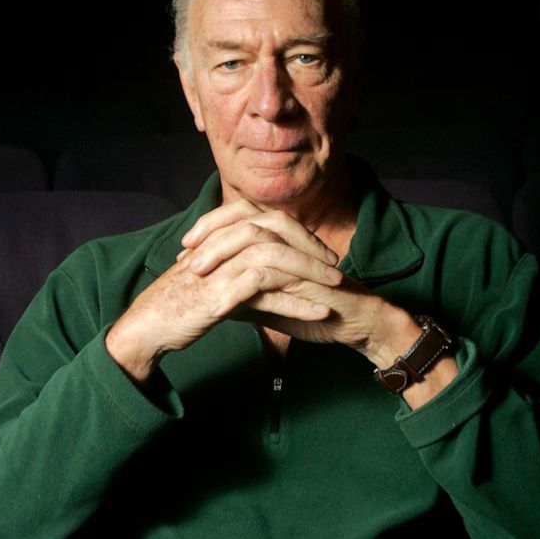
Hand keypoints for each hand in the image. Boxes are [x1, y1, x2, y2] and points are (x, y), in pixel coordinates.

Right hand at [105, 199, 341, 381]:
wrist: (149, 325)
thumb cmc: (180, 301)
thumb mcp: (211, 273)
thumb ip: (236, 263)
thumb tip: (266, 263)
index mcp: (221, 236)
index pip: (268, 221)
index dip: (298, 233)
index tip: (321, 251)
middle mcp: (223, 245)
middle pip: (277, 232)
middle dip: (310, 247)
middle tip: (336, 263)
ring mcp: (222, 267)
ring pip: (276, 259)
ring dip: (310, 271)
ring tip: (337, 285)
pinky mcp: (221, 295)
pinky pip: (267, 295)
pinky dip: (297, 303)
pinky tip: (320, 312)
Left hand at [182, 201, 418, 367]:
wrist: (354, 324)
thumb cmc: (316, 309)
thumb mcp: (268, 301)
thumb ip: (242, 292)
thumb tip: (206, 292)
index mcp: (280, 238)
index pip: (240, 214)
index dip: (210, 225)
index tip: (185, 247)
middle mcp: (289, 239)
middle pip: (243, 217)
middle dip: (209, 234)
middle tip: (184, 256)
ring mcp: (298, 254)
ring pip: (252, 239)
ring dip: (219, 254)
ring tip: (194, 274)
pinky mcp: (306, 276)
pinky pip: (266, 275)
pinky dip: (238, 289)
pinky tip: (218, 307)